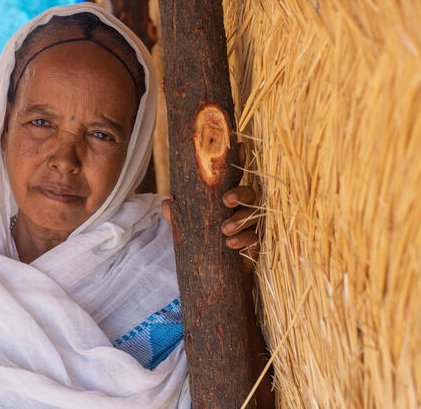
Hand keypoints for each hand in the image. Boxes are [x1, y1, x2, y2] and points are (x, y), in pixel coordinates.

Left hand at [162, 143, 259, 272]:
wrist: (217, 276)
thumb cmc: (205, 244)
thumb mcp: (190, 229)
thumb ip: (180, 217)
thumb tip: (165, 204)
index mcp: (228, 198)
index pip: (235, 176)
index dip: (239, 160)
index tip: (240, 145)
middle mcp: (243, 208)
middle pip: (250, 192)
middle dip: (241, 192)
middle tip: (227, 200)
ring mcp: (251, 225)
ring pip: (253, 214)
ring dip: (240, 220)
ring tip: (225, 230)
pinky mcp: (255, 243)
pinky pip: (254, 237)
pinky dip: (243, 239)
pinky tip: (231, 243)